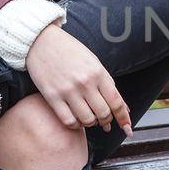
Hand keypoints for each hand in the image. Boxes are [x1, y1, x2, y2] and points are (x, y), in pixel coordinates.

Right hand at [23, 20, 132, 136]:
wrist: (41, 41)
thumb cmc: (70, 51)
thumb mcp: (94, 62)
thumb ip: (108, 84)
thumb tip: (125, 107)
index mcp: (98, 73)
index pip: (116, 102)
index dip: (124, 118)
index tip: (127, 128)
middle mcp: (85, 83)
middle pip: (103, 113)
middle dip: (106, 121)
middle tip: (104, 121)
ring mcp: (68, 91)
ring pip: (87, 120)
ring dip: (91, 123)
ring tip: (90, 118)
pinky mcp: (52, 97)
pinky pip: (68, 121)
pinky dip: (76, 125)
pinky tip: (76, 119)